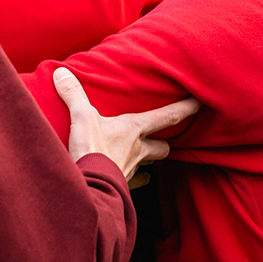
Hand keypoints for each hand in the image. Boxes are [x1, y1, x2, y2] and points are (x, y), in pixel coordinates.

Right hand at [54, 67, 199, 186]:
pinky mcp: (122, 187)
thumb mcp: (81, 118)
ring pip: (149, 165)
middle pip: (162, 147)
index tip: (202, 101)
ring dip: (148, 160)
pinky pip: (134, 183)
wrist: (89, 190)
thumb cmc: (91, 151)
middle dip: (165, 143)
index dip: (187, 107)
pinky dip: (134, 179)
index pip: (169, 116)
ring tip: (145, 157)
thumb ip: (73, 94)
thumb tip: (61, 72)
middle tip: (165, 138)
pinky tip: (130, 178)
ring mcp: (132, 170)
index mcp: (134, 129)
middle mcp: (138, 150)